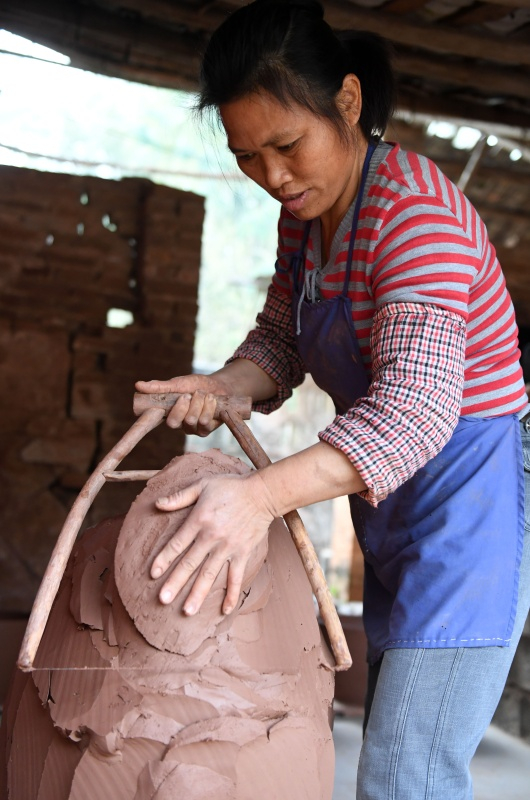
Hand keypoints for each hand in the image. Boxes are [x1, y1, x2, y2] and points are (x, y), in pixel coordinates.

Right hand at [135, 373, 231, 434]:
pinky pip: (204, 422)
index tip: (143, 416)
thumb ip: (160, 386)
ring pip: (190, 420)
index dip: (140, 427)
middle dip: (183, 405)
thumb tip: (137, 384)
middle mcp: (177, 424)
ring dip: (199, 402)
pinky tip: (212, 400)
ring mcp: (191, 429)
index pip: (148, 423)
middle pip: (173, 422)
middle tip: (189, 395)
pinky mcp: (205, 431)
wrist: (219, 386)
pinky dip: (209, 406)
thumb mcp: (178, 383)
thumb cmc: (196, 385)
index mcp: (166, 412)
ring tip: (203, 395)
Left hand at [151, 472, 275, 614]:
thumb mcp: (203, 485)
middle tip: (163, 600)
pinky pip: (236, 576)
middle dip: (175, 582)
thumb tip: (157, 504)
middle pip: (190, 563)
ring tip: (187, 611)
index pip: (177, 543)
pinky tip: (224, 610)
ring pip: (210, 574)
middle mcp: (212, 536)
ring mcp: (228, 547)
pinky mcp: (243, 552)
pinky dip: (231, 594)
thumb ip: (180, 497)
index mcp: (199, 519)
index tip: (153, 574)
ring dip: (198, 593)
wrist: (263, 493)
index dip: (164, 558)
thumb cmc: (231, 487)